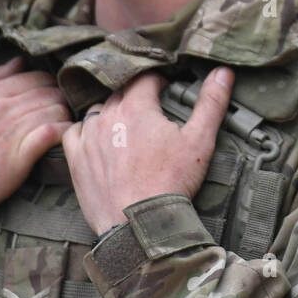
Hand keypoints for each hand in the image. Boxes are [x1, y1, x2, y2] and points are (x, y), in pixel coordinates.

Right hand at [0, 57, 68, 224]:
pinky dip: (63, 134)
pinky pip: (53, 133)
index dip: (50, 87)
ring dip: (65, 118)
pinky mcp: (16, 157)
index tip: (52, 101)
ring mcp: (8, 130)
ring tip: (63, 132)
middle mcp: (0, 107)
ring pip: (57, 109)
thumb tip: (16, 62)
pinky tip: (62, 141)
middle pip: (51, 91)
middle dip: (62, 101)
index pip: (36, 76)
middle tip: (63, 117)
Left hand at [64, 66, 232, 234]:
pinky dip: (86, 131)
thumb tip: (223, 72)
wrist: (139, 225)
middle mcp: (108, 116)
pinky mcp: (76, 159)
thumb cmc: (171, 182)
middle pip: (121, 92)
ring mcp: (88, 137)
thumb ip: (211, 103)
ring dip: (112, 112)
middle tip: (152, 111)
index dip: (159, 82)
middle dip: (137, 96)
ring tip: (127, 127)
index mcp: (137, 107)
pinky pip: (74, 132)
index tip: (167, 92)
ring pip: (99, 110)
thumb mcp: (199, 140)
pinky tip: (98, 140)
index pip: (146, 78)